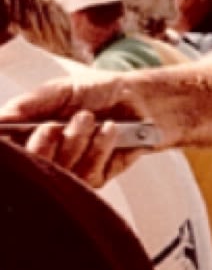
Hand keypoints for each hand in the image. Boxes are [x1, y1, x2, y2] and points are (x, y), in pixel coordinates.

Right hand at [0, 76, 153, 186]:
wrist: (139, 98)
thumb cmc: (96, 91)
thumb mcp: (60, 90)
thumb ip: (28, 104)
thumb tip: (0, 119)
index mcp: (29, 135)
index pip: (10, 153)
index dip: (9, 151)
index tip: (19, 137)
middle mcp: (45, 156)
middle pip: (29, 169)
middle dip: (41, 146)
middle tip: (54, 126)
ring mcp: (69, 170)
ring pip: (60, 171)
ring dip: (76, 141)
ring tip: (89, 118)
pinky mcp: (93, 180)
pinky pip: (88, 174)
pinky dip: (99, 147)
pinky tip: (109, 129)